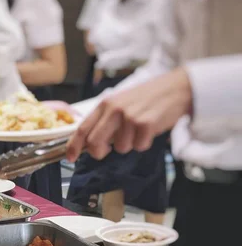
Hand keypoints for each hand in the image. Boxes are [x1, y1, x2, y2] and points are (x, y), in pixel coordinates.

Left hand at [66, 67, 192, 160]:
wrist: (177, 88)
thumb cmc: (147, 98)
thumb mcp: (121, 103)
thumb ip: (105, 120)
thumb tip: (90, 143)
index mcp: (105, 104)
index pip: (83, 128)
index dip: (73, 146)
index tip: (69, 157)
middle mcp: (114, 109)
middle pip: (95, 143)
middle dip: (100, 152)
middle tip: (108, 150)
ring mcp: (129, 116)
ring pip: (120, 148)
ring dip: (130, 144)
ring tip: (139, 129)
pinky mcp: (145, 124)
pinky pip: (139, 146)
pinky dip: (144, 143)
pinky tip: (150, 129)